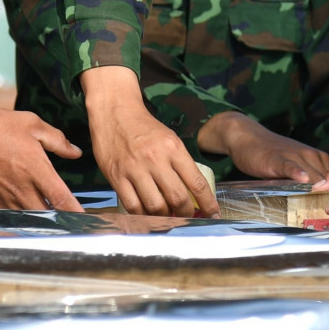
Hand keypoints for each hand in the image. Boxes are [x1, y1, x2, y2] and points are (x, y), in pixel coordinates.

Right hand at [0, 69, 82, 210]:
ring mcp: (3, 199)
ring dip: (39, 222)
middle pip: (47, 216)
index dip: (77, 214)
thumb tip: (76, 151)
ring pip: (27, 220)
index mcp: (36, 169)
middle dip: (59, 222)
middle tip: (70, 224)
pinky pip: (6, 217)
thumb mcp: (29, 123)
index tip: (88, 221)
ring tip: (49, 224)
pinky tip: (21, 216)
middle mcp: (21, 189)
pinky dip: (17, 220)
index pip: (63, 199)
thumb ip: (56, 139)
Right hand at [83, 67, 219, 216]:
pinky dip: (143, 215)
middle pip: (178, 198)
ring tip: (167, 216)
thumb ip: (180, 164)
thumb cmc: (145, 128)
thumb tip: (193, 194)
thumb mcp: (170, 139)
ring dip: (165, 217)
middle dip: (187, 213)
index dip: (208, 203)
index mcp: (173, 148)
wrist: (114, 112)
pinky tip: (147, 213)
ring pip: (156, 206)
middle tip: (188, 216)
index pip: (197, 182)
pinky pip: (133, 205)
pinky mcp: (116, 176)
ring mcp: (134, 169)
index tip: (214, 214)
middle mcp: (155, 159)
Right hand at [198, 111, 328, 183]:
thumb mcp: (298, 165)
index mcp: (319, 158)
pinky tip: (303, 180)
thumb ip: (313, 179)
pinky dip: (297, 172)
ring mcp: (294, 156)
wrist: (248, 137)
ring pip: (314, 174)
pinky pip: (290, 166)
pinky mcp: (277, 158)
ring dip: (322, 189)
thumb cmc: (273, 154)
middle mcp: (311, 156)